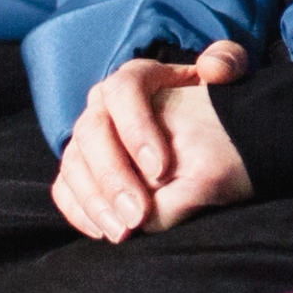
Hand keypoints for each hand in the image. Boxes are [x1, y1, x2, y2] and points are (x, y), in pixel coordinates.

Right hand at [48, 39, 253, 241]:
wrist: (197, 129)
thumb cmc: (211, 102)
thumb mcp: (226, 73)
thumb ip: (227, 61)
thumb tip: (213, 69)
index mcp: (135, 78)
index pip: (123, 92)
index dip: (137, 129)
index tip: (161, 169)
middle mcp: (102, 104)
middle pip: (92, 133)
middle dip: (113, 176)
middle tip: (138, 213)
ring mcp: (86, 137)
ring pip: (74, 164)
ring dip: (95, 201)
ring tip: (123, 230)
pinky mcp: (79, 167)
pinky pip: (65, 188)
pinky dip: (79, 211)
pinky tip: (104, 231)